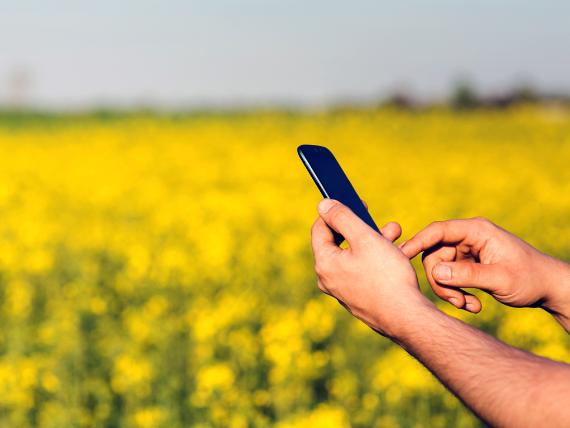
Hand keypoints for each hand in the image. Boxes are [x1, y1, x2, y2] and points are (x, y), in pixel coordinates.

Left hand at [311, 199, 431, 337]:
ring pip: (354, 256)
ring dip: (373, 240)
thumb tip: (323, 205)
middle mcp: (328, 278)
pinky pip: (362, 270)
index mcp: (324, 263)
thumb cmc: (386, 276)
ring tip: (395, 232)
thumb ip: (342, 217)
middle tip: (379, 218)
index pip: (320, 228)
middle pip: (339, 242)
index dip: (336, 211)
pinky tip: (396, 253)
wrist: (407, 318)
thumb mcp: (365, 238)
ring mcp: (343, 290)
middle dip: (361, 226)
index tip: (355, 201)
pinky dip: (375, 258)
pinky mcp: (357, 298)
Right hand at [400, 218, 569, 325]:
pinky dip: (457, 293)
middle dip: (441, 281)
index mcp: (476, 231)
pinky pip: (450, 278)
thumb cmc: (530, 279)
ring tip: (469, 306)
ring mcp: (467, 252)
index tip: (401, 256)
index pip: (438, 231)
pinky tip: (474, 305)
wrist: (549, 289)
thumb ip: (466, 275)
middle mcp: (469, 238)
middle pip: (434, 255)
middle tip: (456, 301)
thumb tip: (435, 273)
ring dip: (450, 291)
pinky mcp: (468, 265)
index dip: (417, 242)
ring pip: (440, 270)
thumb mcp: (499, 278)